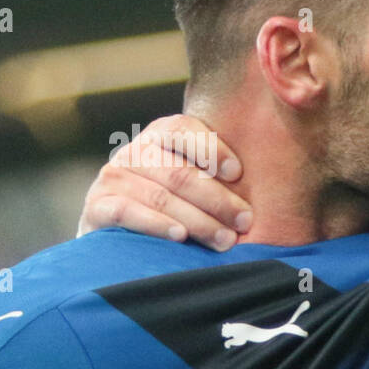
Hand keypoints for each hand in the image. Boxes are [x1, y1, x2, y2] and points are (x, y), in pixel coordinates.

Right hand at [77, 114, 252, 249]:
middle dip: (217, 199)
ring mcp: (113, 177)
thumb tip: (271, 181)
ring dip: (198, 220)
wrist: (119, 232)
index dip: (212, 148)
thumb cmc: (177, 205)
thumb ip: (220, 174)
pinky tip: (180, 236)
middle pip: (179, 171)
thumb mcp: (195, 181)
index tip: (238, 173)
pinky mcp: (97, 206)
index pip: (184, 129)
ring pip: (161, 196)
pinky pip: (128, 212)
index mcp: (161, 136)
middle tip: (244, 221)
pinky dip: (157, 224)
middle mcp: (134, 151)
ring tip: (225, 240)